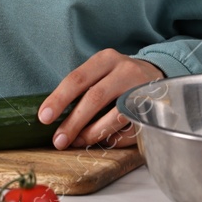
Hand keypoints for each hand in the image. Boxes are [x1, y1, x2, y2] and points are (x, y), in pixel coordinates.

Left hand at [39, 49, 163, 149]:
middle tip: (59, 140)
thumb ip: (82, 88)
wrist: (157, 74)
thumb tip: (54, 117)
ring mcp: (141, 89)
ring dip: (93, 133)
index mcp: (106, 59)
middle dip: (73, 122)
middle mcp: (125, 70)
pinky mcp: (154, 107)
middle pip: (95, 97)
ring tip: (78, 142)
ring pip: (115, 115)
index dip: (59, 99)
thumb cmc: (118, 77)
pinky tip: (104, 140)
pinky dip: (114, 138)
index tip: (44, 118)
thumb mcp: (101, 71)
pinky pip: (130, 128)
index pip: (78, 78)